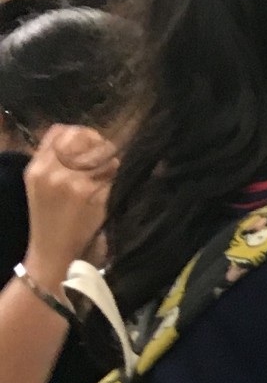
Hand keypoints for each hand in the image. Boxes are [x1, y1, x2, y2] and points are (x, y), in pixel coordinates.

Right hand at [21, 124, 115, 288]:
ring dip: (110, 160)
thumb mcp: (40, 184)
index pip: (60, 131)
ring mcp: (70, 182)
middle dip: (100, 143)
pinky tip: (110, 184)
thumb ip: (53, 160)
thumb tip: (81, 137)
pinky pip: (110, 173)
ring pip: (100, 154)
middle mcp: (50, 172)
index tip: (92, 140)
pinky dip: (114, 175)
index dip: (80, 132)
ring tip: (110, 170)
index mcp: (36, 167)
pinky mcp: (89, 193)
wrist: (52, 250)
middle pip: (83, 138)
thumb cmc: (49, 217)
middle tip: (108, 154)